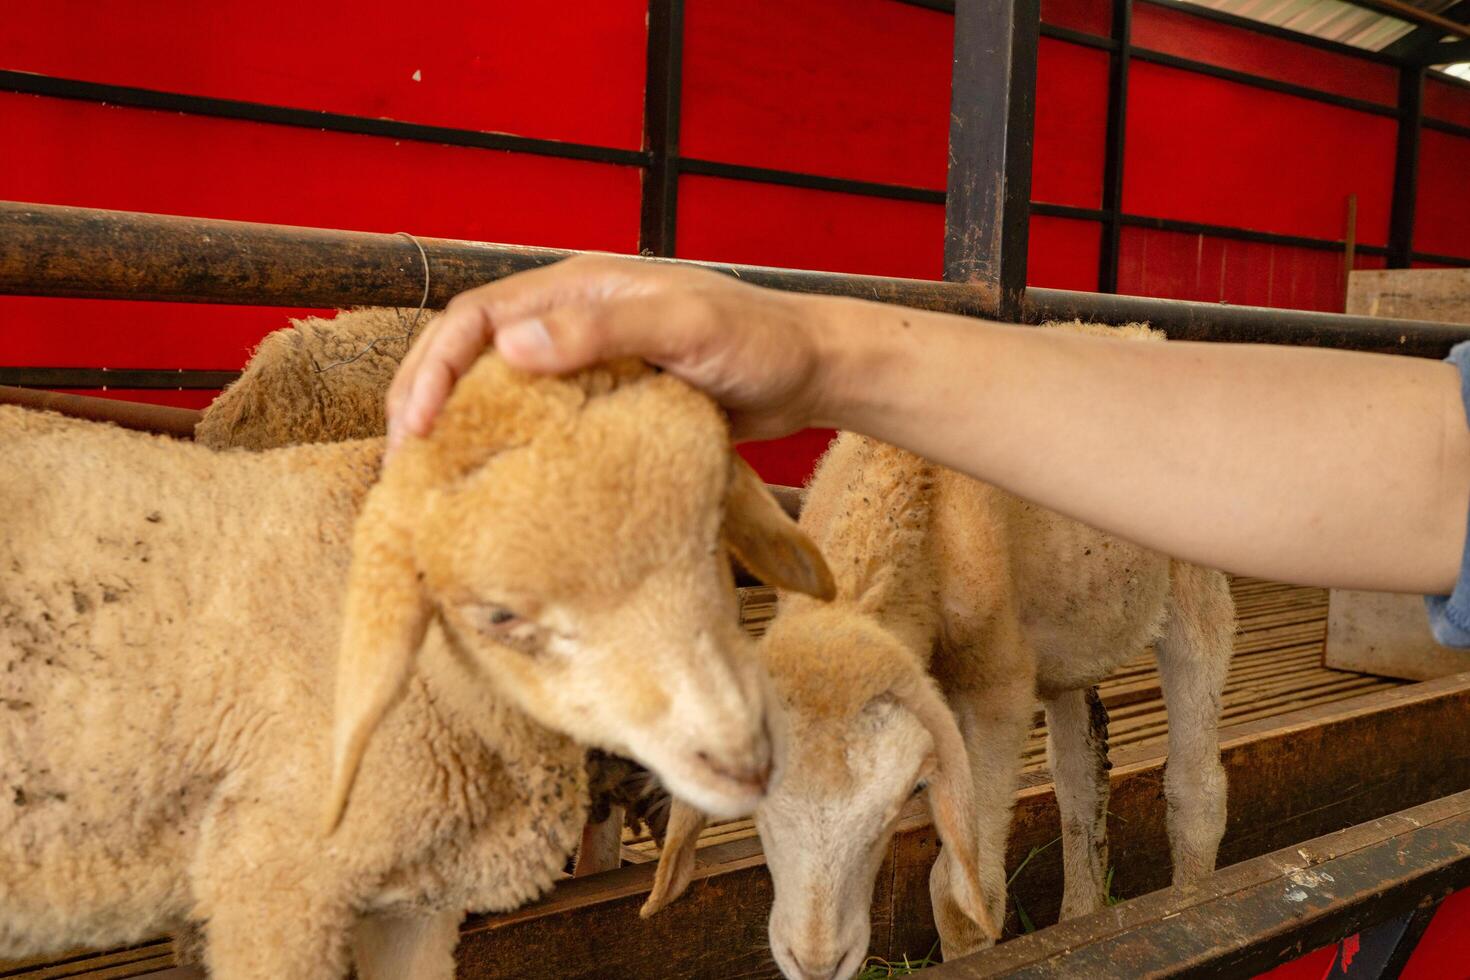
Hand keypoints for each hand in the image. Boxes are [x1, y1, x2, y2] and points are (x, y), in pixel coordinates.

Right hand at [386, 255, 831, 450]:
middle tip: (402, 464)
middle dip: (425, 399)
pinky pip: (542, 427)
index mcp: (578, 287)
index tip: (417, 425)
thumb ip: (605, 329)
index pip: (477, 317)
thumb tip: (512, 344)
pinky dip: (509, 453)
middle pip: (472, 354)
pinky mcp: (607, 406)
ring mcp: (587, 365)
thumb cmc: (759, 341)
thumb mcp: (686, 327)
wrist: (810, 372)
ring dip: (459, 430)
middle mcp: (571, 321)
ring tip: (429, 483)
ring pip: (500, 393)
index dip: (434, 366)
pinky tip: (496, 492)